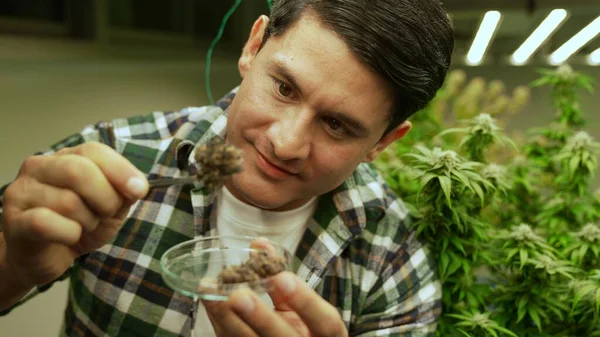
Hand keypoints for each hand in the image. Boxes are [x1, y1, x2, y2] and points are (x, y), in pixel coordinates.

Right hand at [2, 142, 148, 287]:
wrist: (44, 257)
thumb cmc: (75, 225)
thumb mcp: (109, 206)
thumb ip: (123, 192)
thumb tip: (138, 185)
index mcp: (64, 157)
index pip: (93, 151)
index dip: (120, 170)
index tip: (140, 190)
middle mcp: (38, 168)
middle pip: (79, 171)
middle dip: (105, 198)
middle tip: (106, 214)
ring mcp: (22, 193)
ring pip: (68, 201)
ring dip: (87, 221)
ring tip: (82, 227)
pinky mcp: (14, 221)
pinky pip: (47, 223)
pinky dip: (68, 234)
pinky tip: (68, 237)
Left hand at [204, 271, 347, 336]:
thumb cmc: (305, 326)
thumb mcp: (306, 306)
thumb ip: (286, 280)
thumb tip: (259, 244)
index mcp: (326, 335)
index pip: (325, 322)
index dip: (305, 301)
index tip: (282, 278)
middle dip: (260, 318)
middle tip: (238, 296)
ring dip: (228, 320)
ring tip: (211, 294)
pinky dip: (220, 322)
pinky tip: (210, 302)